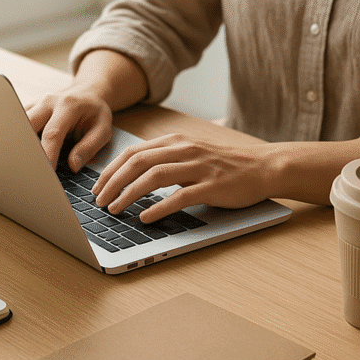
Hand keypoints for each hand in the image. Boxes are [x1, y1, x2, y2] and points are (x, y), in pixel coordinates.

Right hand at [25, 87, 113, 169]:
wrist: (88, 92)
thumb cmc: (96, 112)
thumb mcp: (103, 129)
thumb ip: (89, 147)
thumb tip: (73, 166)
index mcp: (68, 105)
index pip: (53, 133)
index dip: (47, 155)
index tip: (45, 173)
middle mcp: (48, 101)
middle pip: (28, 125)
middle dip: (25, 149)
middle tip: (27, 171)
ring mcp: (36, 103)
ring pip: (18, 123)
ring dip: (18, 143)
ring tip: (20, 163)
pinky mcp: (29, 107)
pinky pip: (17, 122)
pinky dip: (17, 137)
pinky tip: (19, 151)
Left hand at [91, 133, 275, 221]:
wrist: (263, 167)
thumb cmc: (223, 164)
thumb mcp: (190, 154)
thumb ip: (164, 160)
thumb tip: (131, 175)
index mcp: (175, 141)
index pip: (133, 152)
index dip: (110, 170)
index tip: (97, 186)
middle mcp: (184, 150)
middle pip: (137, 162)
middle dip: (113, 182)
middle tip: (99, 201)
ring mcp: (198, 167)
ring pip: (154, 177)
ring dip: (129, 194)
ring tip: (115, 209)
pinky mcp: (212, 186)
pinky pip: (180, 196)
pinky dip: (159, 207)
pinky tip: (145, 218)